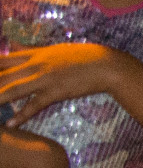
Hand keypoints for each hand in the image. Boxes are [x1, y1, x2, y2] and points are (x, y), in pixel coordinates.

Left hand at [0, 43, 124, 124]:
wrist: (107, 65)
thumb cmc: (81, 57)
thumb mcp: (52, 49)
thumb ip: (29, 48)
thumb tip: (10, 42)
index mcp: (33, 54)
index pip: (1, 60)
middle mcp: (34, 65)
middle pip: (1, 76)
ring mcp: (44, 78)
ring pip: (12, 90)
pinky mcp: (56, 91)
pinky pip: (35, 105)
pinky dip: (22, 115)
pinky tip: (11, 125)